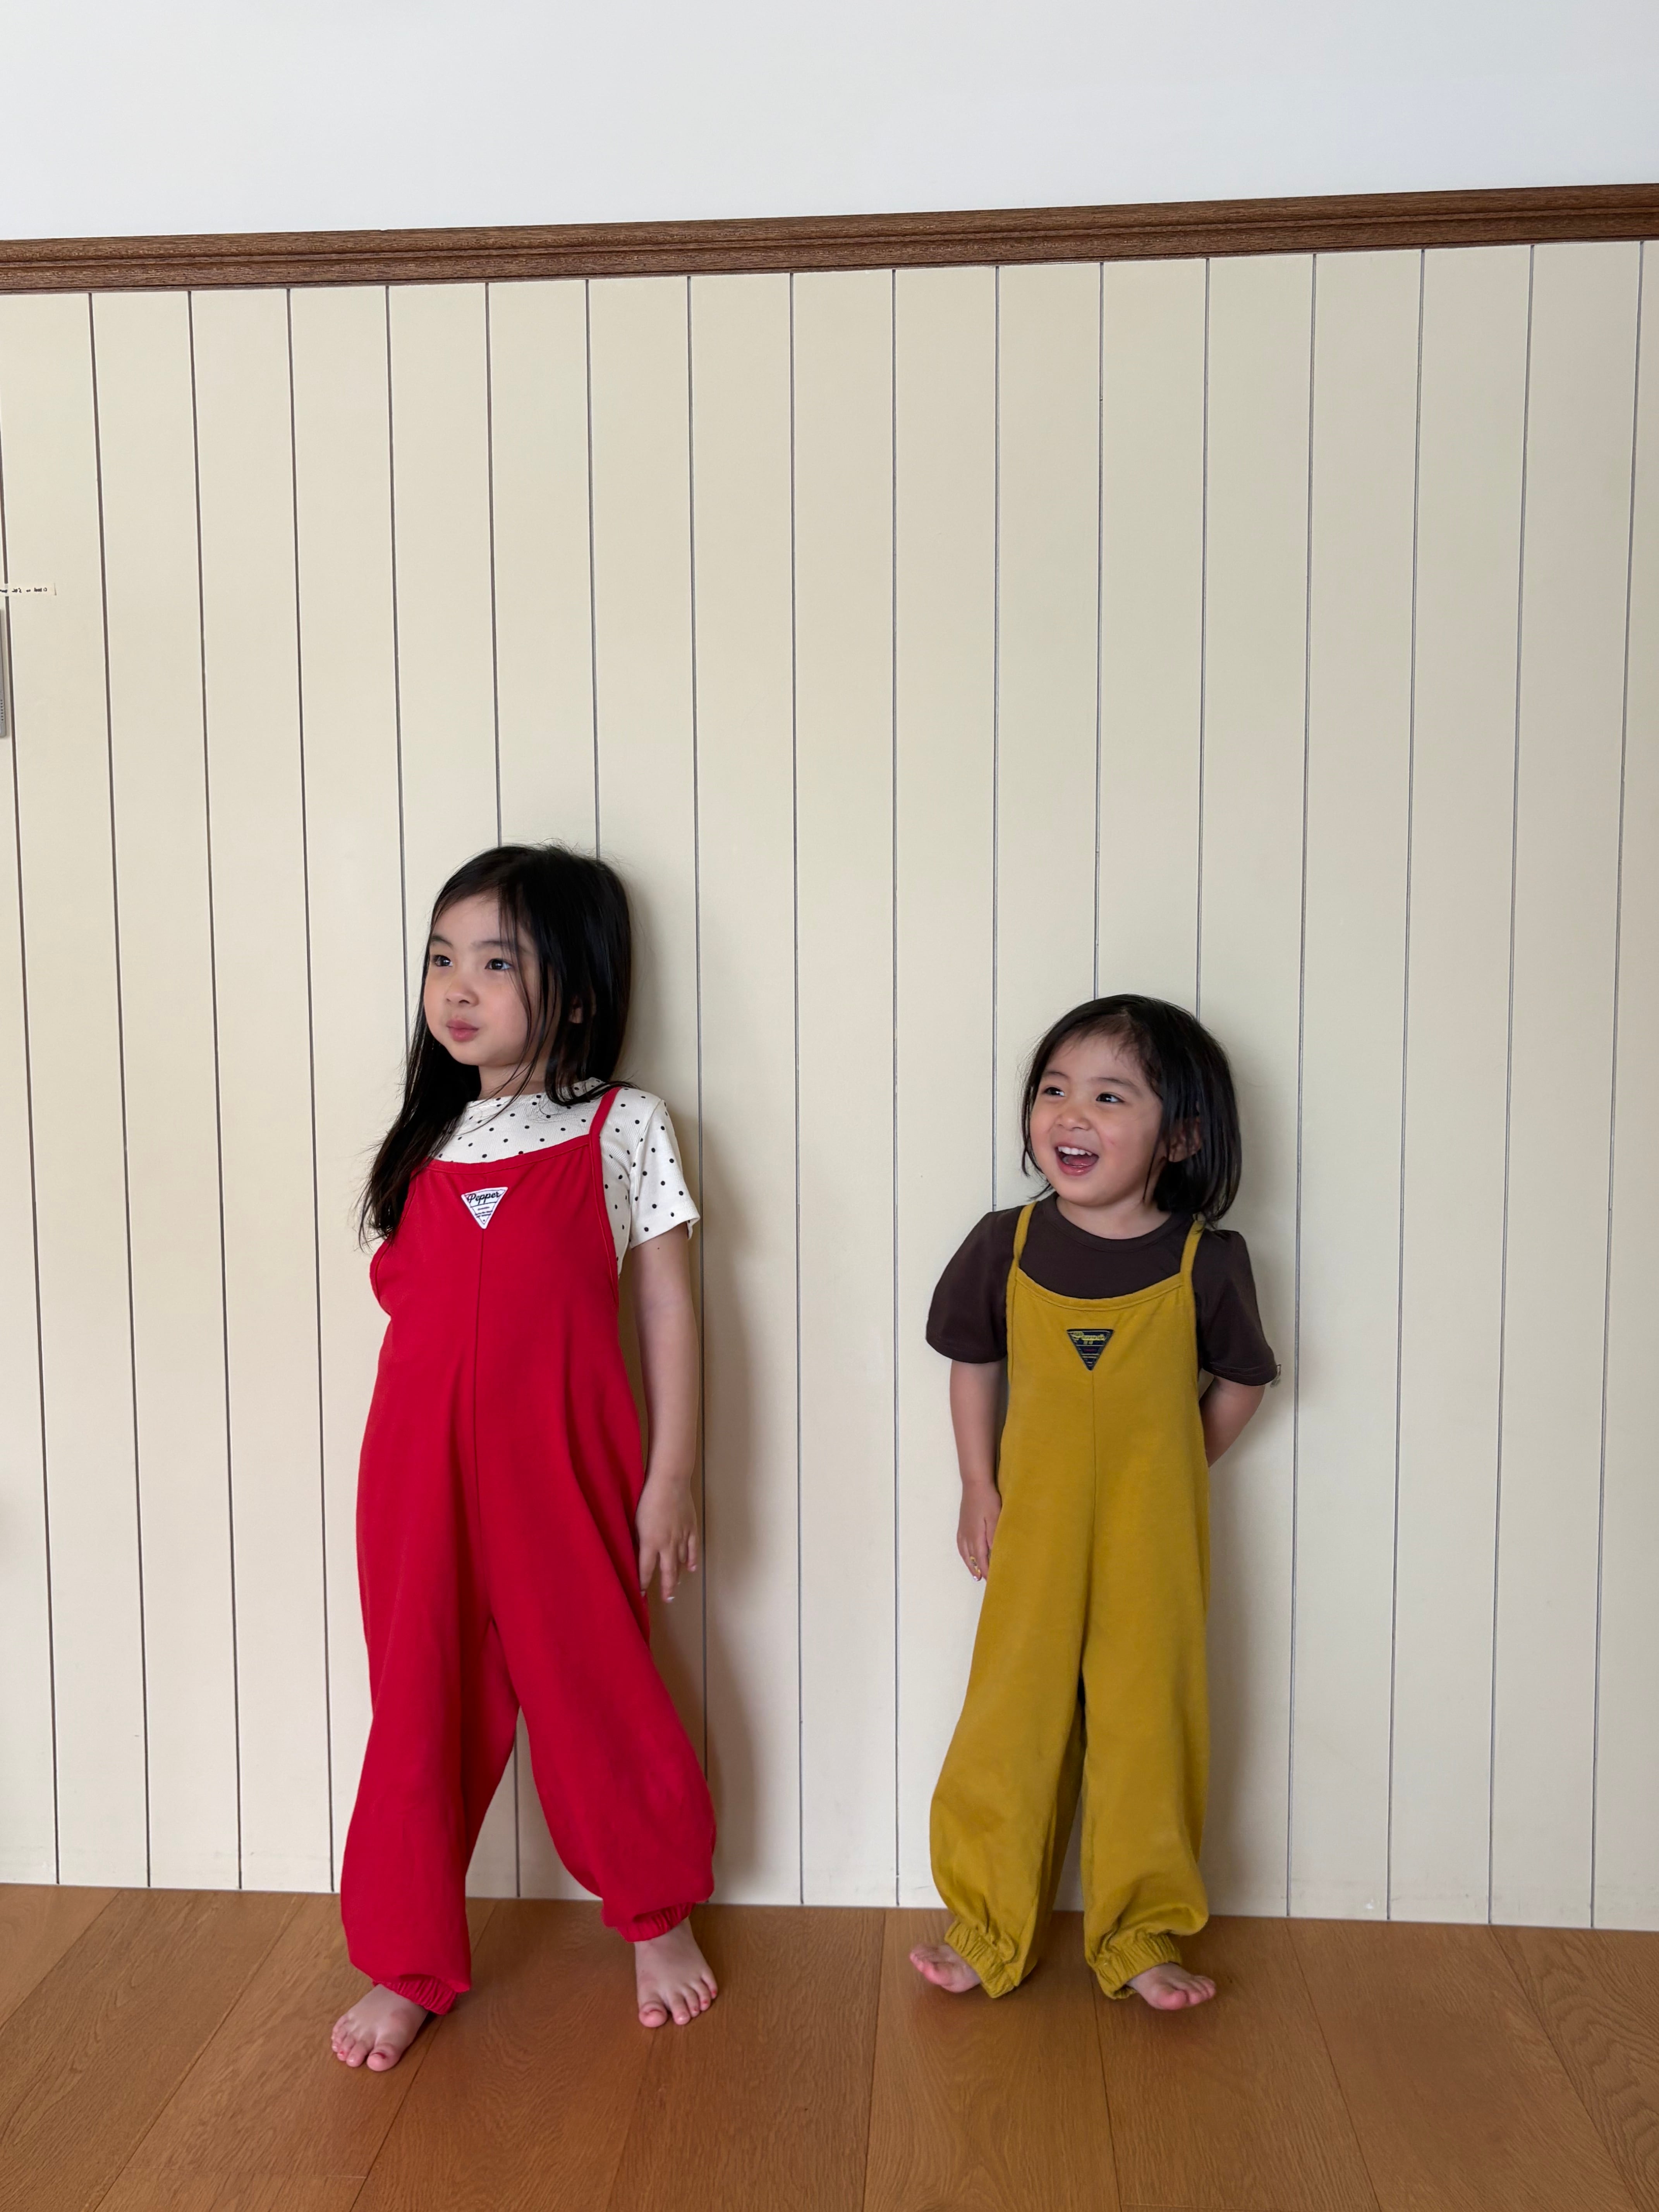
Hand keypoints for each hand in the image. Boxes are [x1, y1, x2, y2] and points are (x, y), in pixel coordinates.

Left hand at [636, 1471, 698, 1602]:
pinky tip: (690, 1569)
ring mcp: (681, 1538)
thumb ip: (640, 1538)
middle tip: (667, 1599)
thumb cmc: (648, 1499)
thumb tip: (641, 1550)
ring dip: (678, 1575)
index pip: (646, 1569)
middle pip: (667, 1572)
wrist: (670, 1483)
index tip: (640, 1593)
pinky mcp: (691, 1529)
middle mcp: (667, 1545)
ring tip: (676, 1585)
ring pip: (680, 1562)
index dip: (643, 1583)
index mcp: (650, 1543)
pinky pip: (692, 1549)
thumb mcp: (637, 1521)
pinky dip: (691, 1560)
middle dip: (667, 1587)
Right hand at [957, 1479, 1000, 1580]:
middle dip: (978, 1570)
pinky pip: (961, 1546)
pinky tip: (967, 1555)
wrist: (974, 1484)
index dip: (987, 1571)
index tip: (992, 1581)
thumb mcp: (995, 1517)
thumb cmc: (988, 1500)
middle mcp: (967, 1536)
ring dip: (970, 1565)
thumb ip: (993, 1535)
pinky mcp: (962, 1525)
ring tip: (975, 1573)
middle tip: (984, 1581)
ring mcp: (963, 1530)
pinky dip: (964, 1554)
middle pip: (972, 1559)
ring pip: (965, 1553)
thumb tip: (993, 1553)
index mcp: (976, 1536)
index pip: (982, 1559)